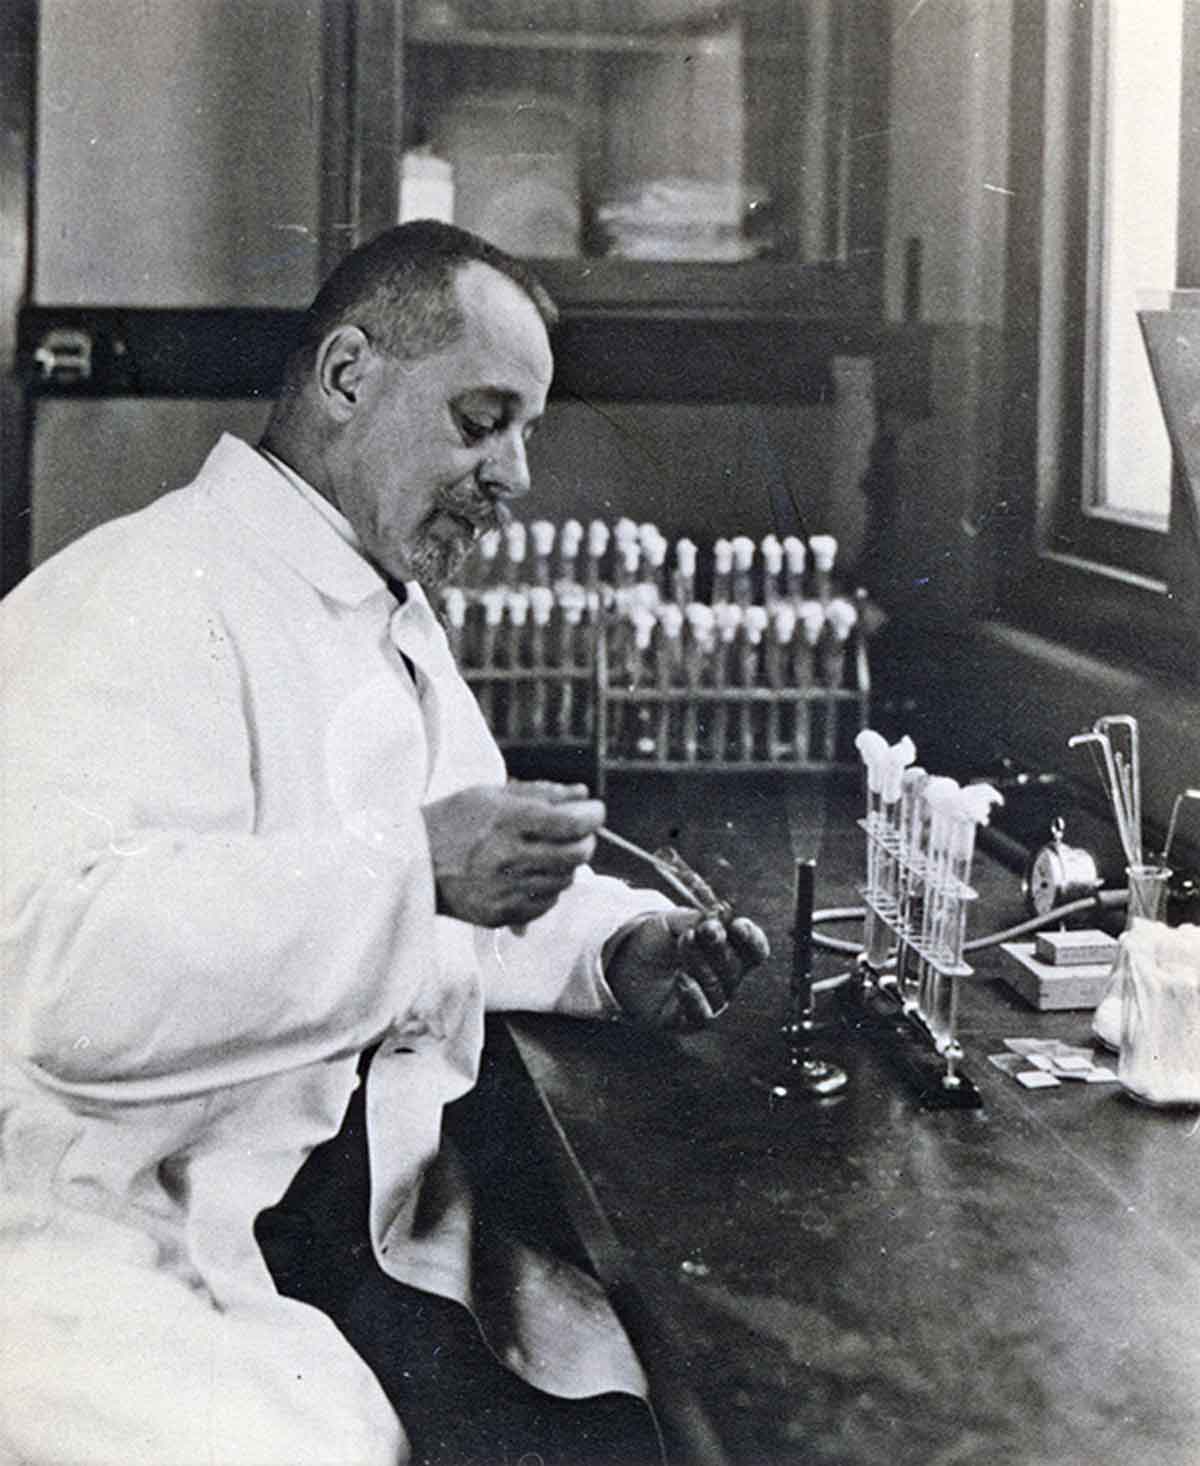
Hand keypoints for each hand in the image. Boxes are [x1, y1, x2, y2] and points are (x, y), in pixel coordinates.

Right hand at [422, 780, 604, 927]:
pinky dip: (547, 890)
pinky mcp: (498, 915)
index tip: (594, 811)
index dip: (592, 816)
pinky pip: (544, 905)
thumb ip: (541, 793)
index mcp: (506, 821)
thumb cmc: (452, 821)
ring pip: (564, 881)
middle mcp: (507, 857)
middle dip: (586, 841)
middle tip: (579, 833)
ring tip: (548, 853)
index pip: (572, 823)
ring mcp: (503, 890)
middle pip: (575, 855)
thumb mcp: (491, 795)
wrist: (409, 862)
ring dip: (566, 866)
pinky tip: (530, 875)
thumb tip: (582, 795)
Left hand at [603, 908, 770, 1031]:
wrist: (626, 962)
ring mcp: (709, 1003)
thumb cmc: (659, 940)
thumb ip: (696, 919)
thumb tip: (715, 924)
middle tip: (697, 931)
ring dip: (701, 964)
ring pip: (718, 990)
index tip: (737, 925)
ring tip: (683, 942)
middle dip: (718, 946)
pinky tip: (681, 978)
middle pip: (736, 968)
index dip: (752, 939)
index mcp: (730, 954)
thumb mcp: (675, 921)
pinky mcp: (687, 1021)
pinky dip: (694, 997)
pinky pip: (702, 1017)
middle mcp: (725, 982)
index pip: (755, 952)